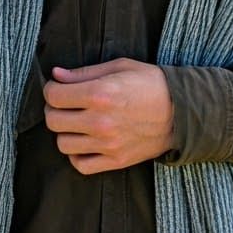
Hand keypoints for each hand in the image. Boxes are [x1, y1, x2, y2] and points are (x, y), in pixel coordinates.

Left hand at [43, 58, 174, 174]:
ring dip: (65, 132)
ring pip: (63, 144)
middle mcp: (100, 121)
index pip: (55, 96)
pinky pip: (80, 165)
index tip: (57, 88)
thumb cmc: (151, 84)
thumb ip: (85, 72)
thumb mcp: (120, 67)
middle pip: (54, 121)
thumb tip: (56, 75)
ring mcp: (107, 144)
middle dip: (54, 109)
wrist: (181, 112)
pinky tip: (85, 142)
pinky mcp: (116, 160)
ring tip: (76, 123)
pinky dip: (77, 155)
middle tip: (64, 104)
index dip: (51, 89)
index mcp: (100, 93)